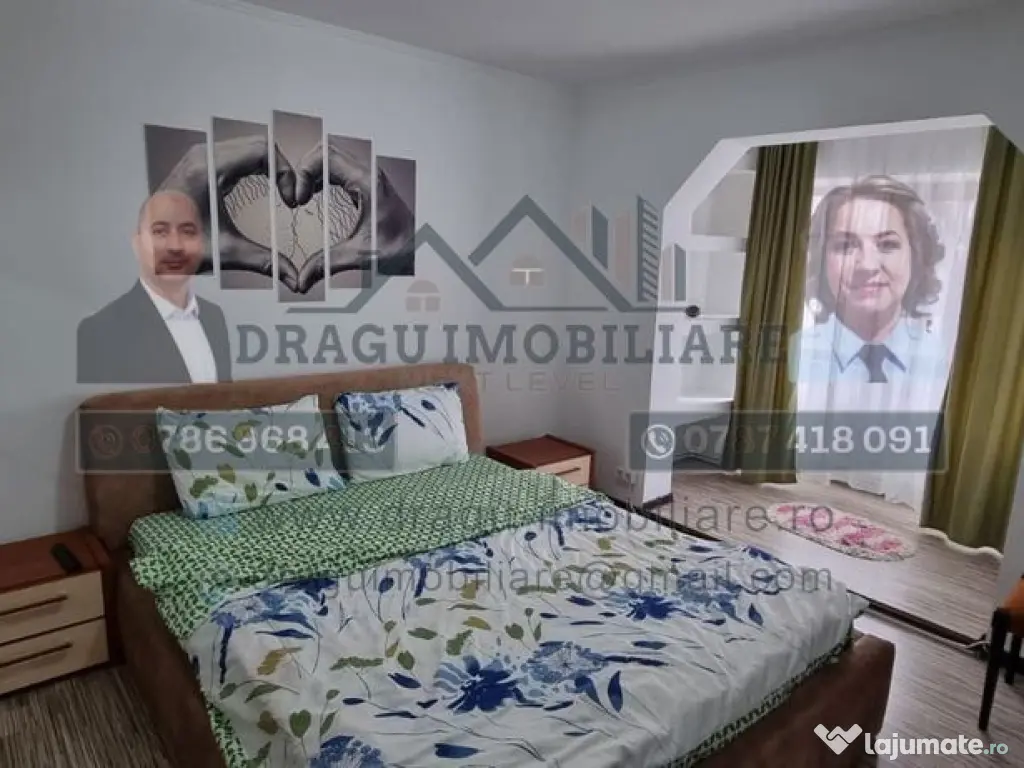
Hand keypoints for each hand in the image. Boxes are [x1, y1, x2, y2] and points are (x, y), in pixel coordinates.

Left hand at [159, 136, 299, 289]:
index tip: (292, 200)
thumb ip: (263, 261)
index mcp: (206, 170)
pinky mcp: (203, 161)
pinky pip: (239, 153)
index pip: (261, 151)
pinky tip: (267, 186)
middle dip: (283, 169)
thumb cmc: (178, 248)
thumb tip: (295, 280)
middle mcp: (202, 156)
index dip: (286, 172)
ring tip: (283, 192)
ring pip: (251, 146)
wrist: (150, 248)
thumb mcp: (225, 253)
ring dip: (272, 166)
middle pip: (259, 145)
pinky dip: (259, 166)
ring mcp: (201, 155)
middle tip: (292, 197)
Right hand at [290, 141, 414, 292]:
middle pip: (326, 152)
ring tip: (301, 197)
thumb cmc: (402, 249)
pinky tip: (313, 196)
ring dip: (312, 173)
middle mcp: (368, 173)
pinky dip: (321, 178)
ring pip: (331, 158)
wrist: (422, 250)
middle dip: (305, 170)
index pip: (326, 155)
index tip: (298, 198)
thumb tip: (302, 280)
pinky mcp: (366, 185)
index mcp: (368, 182)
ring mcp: (368, 177)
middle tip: (296, 197)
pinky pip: (338, 170)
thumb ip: (328, 264)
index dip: (304, 171)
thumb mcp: (361, 256)